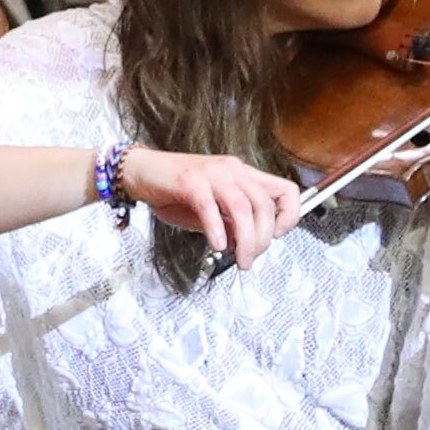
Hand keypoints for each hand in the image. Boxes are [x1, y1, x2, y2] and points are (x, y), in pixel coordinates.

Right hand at [114, 140, 302, 266]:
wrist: (141, 173)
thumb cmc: (175, 192)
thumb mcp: (213, 211)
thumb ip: (232, 224)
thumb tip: (249, 244)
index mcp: (243, 174)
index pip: (286, 190)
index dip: (288, 217)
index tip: (274, 237)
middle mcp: (232, 170)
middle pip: (264, 204)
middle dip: (262, 239)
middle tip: (250, 258)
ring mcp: (211, 173)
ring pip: (242, 207)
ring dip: (245, 240)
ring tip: (239, 259)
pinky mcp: (189, 181)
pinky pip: (210, 207)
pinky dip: (217, 230)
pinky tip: (217, 245)